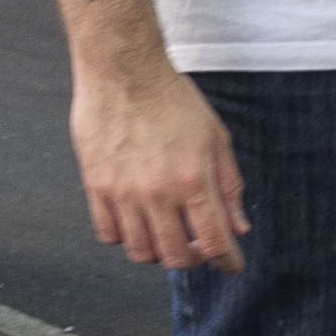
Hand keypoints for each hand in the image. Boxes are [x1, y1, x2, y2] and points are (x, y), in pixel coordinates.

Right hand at [71, 56, 249, 272]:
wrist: (123, 69)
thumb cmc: (171, 97)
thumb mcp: (215, 137)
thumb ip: (229, 186)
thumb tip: (239, 226)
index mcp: (194, 180)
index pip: (216, 242)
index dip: (228, 262)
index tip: (231, 265)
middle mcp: (158, 192)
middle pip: (177, 257)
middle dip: (193, 260)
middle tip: (197, 247)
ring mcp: (124, 192)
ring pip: (141, 252)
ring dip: (158, 252)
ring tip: (164, 234)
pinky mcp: (97, 185)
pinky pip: (109, 234)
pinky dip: (124, 237)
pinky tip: (135, 220)